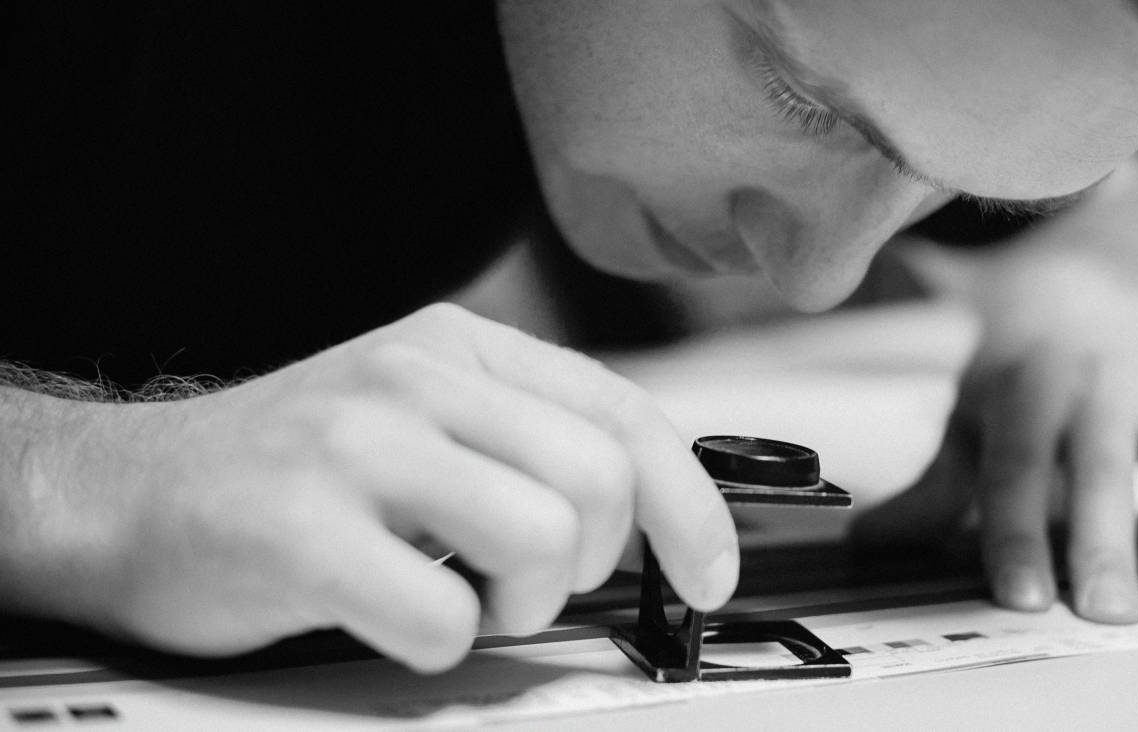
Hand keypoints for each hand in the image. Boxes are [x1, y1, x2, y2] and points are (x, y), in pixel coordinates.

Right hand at [4, 304, 737, 671]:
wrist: (127, 493)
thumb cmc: (290, 471)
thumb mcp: (419, 416)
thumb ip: (524, 439)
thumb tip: (652, 512)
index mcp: (459, 348)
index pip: (624, 412)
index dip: (691, 505)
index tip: (708, 574)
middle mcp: (414, 380)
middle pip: (600, 480)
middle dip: (594, 563)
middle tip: (533, 583)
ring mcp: (356, 446)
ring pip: (542, 538)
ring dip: (523, 603)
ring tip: (463, 597)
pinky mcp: (301, 527)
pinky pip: (442, 616)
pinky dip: (438, 644)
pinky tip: (395, 617)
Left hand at [852, 268, 1137, 622]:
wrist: (1103, 276)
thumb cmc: (1021, 357)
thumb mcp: (970, 403)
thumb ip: (933, 479)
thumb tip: (870, 544)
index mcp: (1029, 384)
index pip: (1017, 467)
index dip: (1017, 533)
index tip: (1022, 595)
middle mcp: (1099, 388)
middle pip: (1101, 472)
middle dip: (1106, 543)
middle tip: (1108, 612)